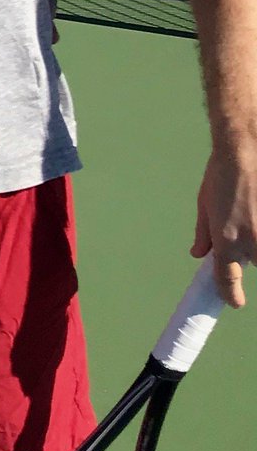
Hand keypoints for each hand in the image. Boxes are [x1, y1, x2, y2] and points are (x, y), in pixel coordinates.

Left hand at [191, 145, 256, 306]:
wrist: (245, 148)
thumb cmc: (222, 174)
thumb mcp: (205, 204)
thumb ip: (204, 234)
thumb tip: (200, 253)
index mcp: (226, 241)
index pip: (228, 281)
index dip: (230, 295)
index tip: (233, 302)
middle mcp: (251, 241)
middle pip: (254, 262)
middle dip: (250, 253)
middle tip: (243, 226)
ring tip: (247, 211)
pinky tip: (253, 207)